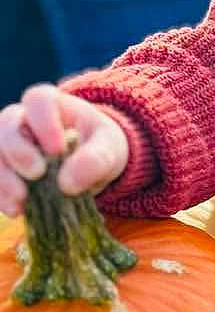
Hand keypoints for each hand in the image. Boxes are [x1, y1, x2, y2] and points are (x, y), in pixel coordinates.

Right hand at [0, 84, 128, 217]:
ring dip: (3, 178)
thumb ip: (95, 159)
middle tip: (38, 174)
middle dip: (18, 151)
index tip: (58, 149)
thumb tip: (67, 184)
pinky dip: (1, 195)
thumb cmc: (99, 144)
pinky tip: (16, 211)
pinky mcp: (5, 168)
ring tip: (21, 201)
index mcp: (51, 104)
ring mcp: (8, 143)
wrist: (92, 161)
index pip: (39, 100)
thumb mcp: (108, 147)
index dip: (44, 122)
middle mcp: (22, 119)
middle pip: (6, 125)